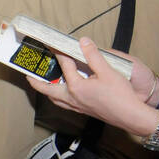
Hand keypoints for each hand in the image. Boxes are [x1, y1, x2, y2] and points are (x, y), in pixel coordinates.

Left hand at [24, 38, 158, 137]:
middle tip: (28, 74)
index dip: (59, 53)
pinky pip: (64, 104)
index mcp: (76, 87)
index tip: (53, 44)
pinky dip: (58, 98)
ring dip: (47, 91)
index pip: (64, 66)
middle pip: (48, 89)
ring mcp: (77, 106)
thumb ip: (93, 56)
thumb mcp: (107, 71)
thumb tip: (83, 42)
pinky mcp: (83, 111)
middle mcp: (73, 98)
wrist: (130, 116)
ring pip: (55, 99)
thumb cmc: (120, 96)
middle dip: (36, 82)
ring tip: (42, 84)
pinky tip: (63, 94)